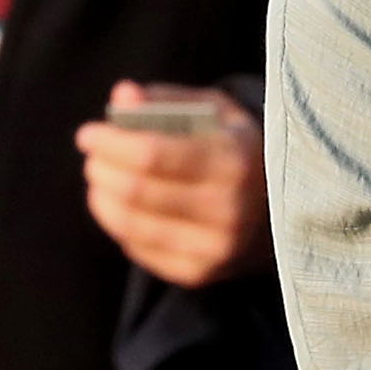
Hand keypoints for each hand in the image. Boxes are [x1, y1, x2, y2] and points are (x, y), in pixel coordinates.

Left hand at [78, 82, 269, 287]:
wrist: (283, 209)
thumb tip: (122, 95)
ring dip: (102, 197)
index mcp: (234, 159)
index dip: (110, 143)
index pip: (152, 154)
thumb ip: (167, 100)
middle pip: (136, 190)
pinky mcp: (199, 274)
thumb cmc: (236, 148)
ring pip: (131, 224)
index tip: (87, 133)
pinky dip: (118, 224)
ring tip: (99, 178)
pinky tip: (119, 205)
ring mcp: (214, 248)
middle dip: (102, 168)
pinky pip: (138, 250)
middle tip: (92, 155)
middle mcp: (228, 209)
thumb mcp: (215, 111)